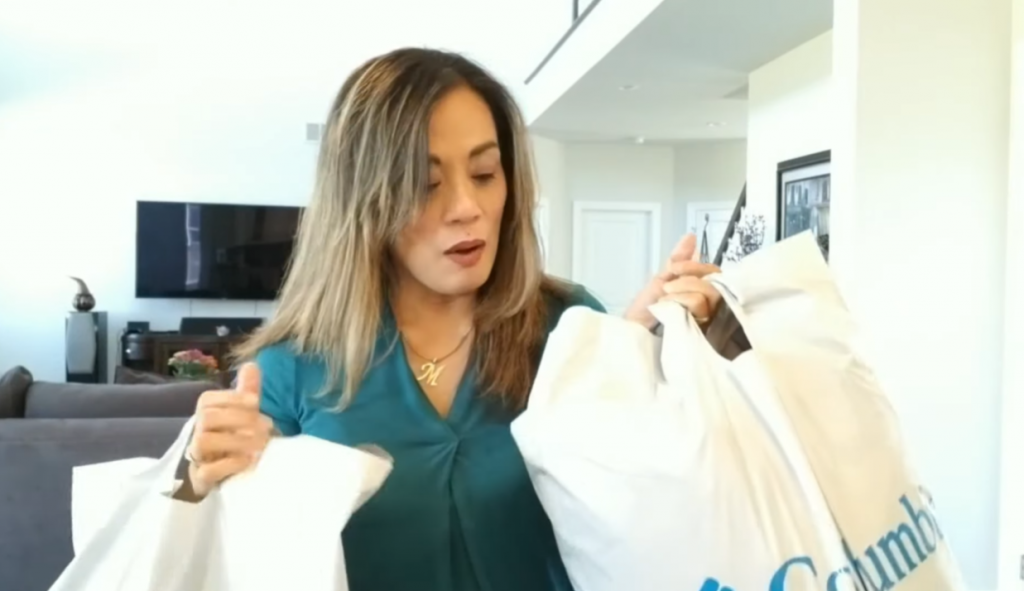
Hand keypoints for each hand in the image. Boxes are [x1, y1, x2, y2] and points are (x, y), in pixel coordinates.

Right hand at [186, 363, 273, 497]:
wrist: (217, 475)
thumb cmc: (231, 437)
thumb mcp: (241, 413)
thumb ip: (246, 391)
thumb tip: (252, 364)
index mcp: (204, 414)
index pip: (208, 400)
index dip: (232, 399)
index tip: (256, 402)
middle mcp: (196, 432)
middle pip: (207, 418)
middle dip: (238, 419)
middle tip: (266, 427)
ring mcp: (196, 456)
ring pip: (203, 442)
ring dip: (235, 441)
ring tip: (260, 445)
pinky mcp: (201, 478)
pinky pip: (206, 471)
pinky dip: (229, 464)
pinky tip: (250, 460)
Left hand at [624, 234, 722, 330]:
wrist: (631, 330)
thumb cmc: (646, 308)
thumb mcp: (662, 279)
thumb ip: (679, 258)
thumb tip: (691, 236)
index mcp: (700, 290)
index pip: (714, 272)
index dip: (695, 266)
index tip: (673, 267)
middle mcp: (708, 305)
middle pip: (714, 283)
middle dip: (688, 280)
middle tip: (666, 287)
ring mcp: (706, 320)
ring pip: (706, 296)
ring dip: (681, 293)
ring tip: (664, 300)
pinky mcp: (701, 332)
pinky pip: (700, 310)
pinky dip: (681, 304)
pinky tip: (667, 309)